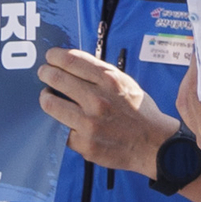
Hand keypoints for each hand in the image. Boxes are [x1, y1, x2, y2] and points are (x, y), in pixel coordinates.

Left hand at [40, 49, 177, 172]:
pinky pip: (60, 129)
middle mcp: (98, 100)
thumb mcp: (127, 85)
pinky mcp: (84, 143)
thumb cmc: (140, 113)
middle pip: (56, 78)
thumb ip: (101, 74)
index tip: (50, 57)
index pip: (72, 61)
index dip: (55, 56)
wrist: (155, 145)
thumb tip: (72, 63)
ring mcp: (89, 123)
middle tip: (45, 74)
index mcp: (111, 81)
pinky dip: (60, 122)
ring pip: (50, 103)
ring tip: (49, 97)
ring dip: (46, 97)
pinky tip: (65, 120)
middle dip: (46, 73)